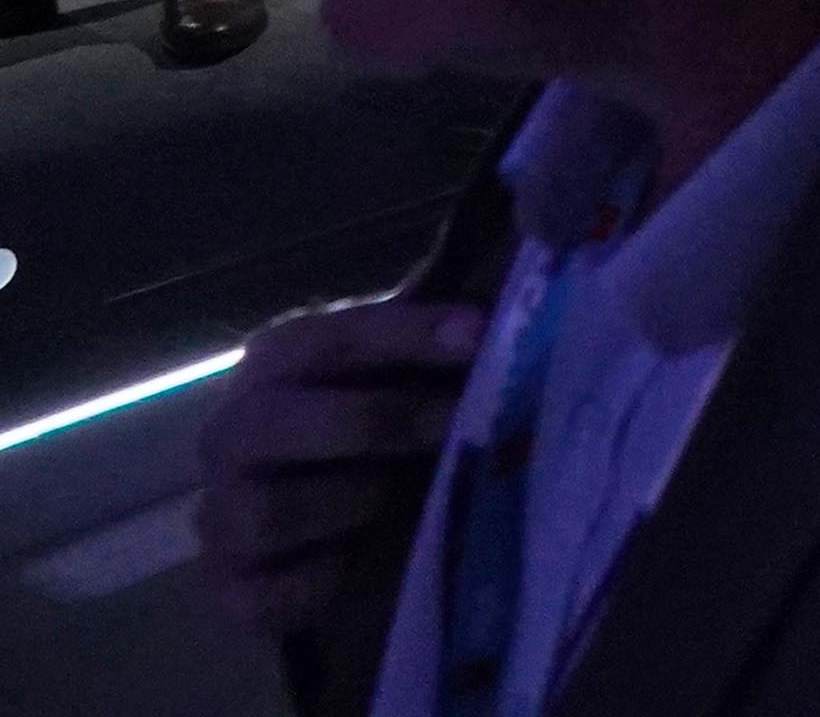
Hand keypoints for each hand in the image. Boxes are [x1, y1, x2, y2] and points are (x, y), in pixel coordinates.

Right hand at [198, 292, 484, 640]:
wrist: (326, 516)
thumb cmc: (380, 419)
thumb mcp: (407, 369)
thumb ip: (444, 339)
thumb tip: (517, 306)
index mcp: (275, 363)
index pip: (327, 338)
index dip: (404, 333)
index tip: (477, 335)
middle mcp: (232, 434)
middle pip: (274, 422)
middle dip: (377, 419)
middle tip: (453, 422)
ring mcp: (220, 514)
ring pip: (266, 513)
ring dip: (348, 503)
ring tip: (400, 499)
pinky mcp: (228, 588)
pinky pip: (261, 595)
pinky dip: (315, 583)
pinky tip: (355, 566)